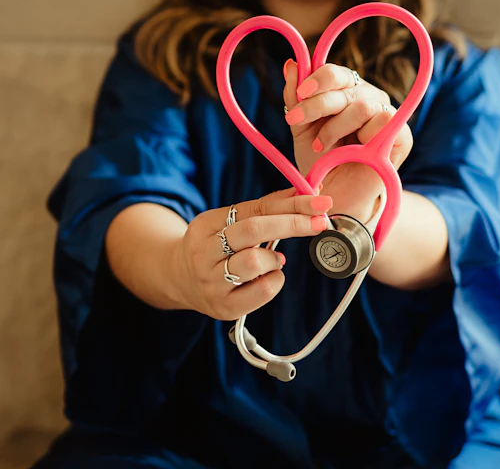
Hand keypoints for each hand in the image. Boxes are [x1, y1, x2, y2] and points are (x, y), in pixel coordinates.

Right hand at [169, 188, 332, 320]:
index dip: (290, 204)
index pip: (253, 209)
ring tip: (274, 260)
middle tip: (319, 222)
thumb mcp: (229, 223)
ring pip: (254, 262)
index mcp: (205, 225)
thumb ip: (264, 209)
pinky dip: (275, 280)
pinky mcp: (224, 307)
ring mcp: (211, 282)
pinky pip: (262, 291)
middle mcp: (203, 253)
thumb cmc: (215, 247)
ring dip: (275, 258)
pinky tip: (269, 277)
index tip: (319, 202)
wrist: (180, 280)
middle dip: (292, 223)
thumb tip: (303, 192)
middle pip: (252, 230)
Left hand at [281, 60, 413, 220]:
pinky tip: (350, 151)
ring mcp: (386, 114)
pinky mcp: (402, 136)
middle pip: (346, 86)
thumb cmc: (320, 161)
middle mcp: (368, 97)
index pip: (336, 73)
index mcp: (346, 91)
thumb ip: (295, 98)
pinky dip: (362, 136)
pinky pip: (385, 121)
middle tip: (296, 121)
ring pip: (362, 105)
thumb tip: (291, 64)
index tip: (299, 94)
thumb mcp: (301, 128)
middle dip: (317, 104)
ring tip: (321, 146)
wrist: (334, 196)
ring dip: (336, 127)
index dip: (317, 79)